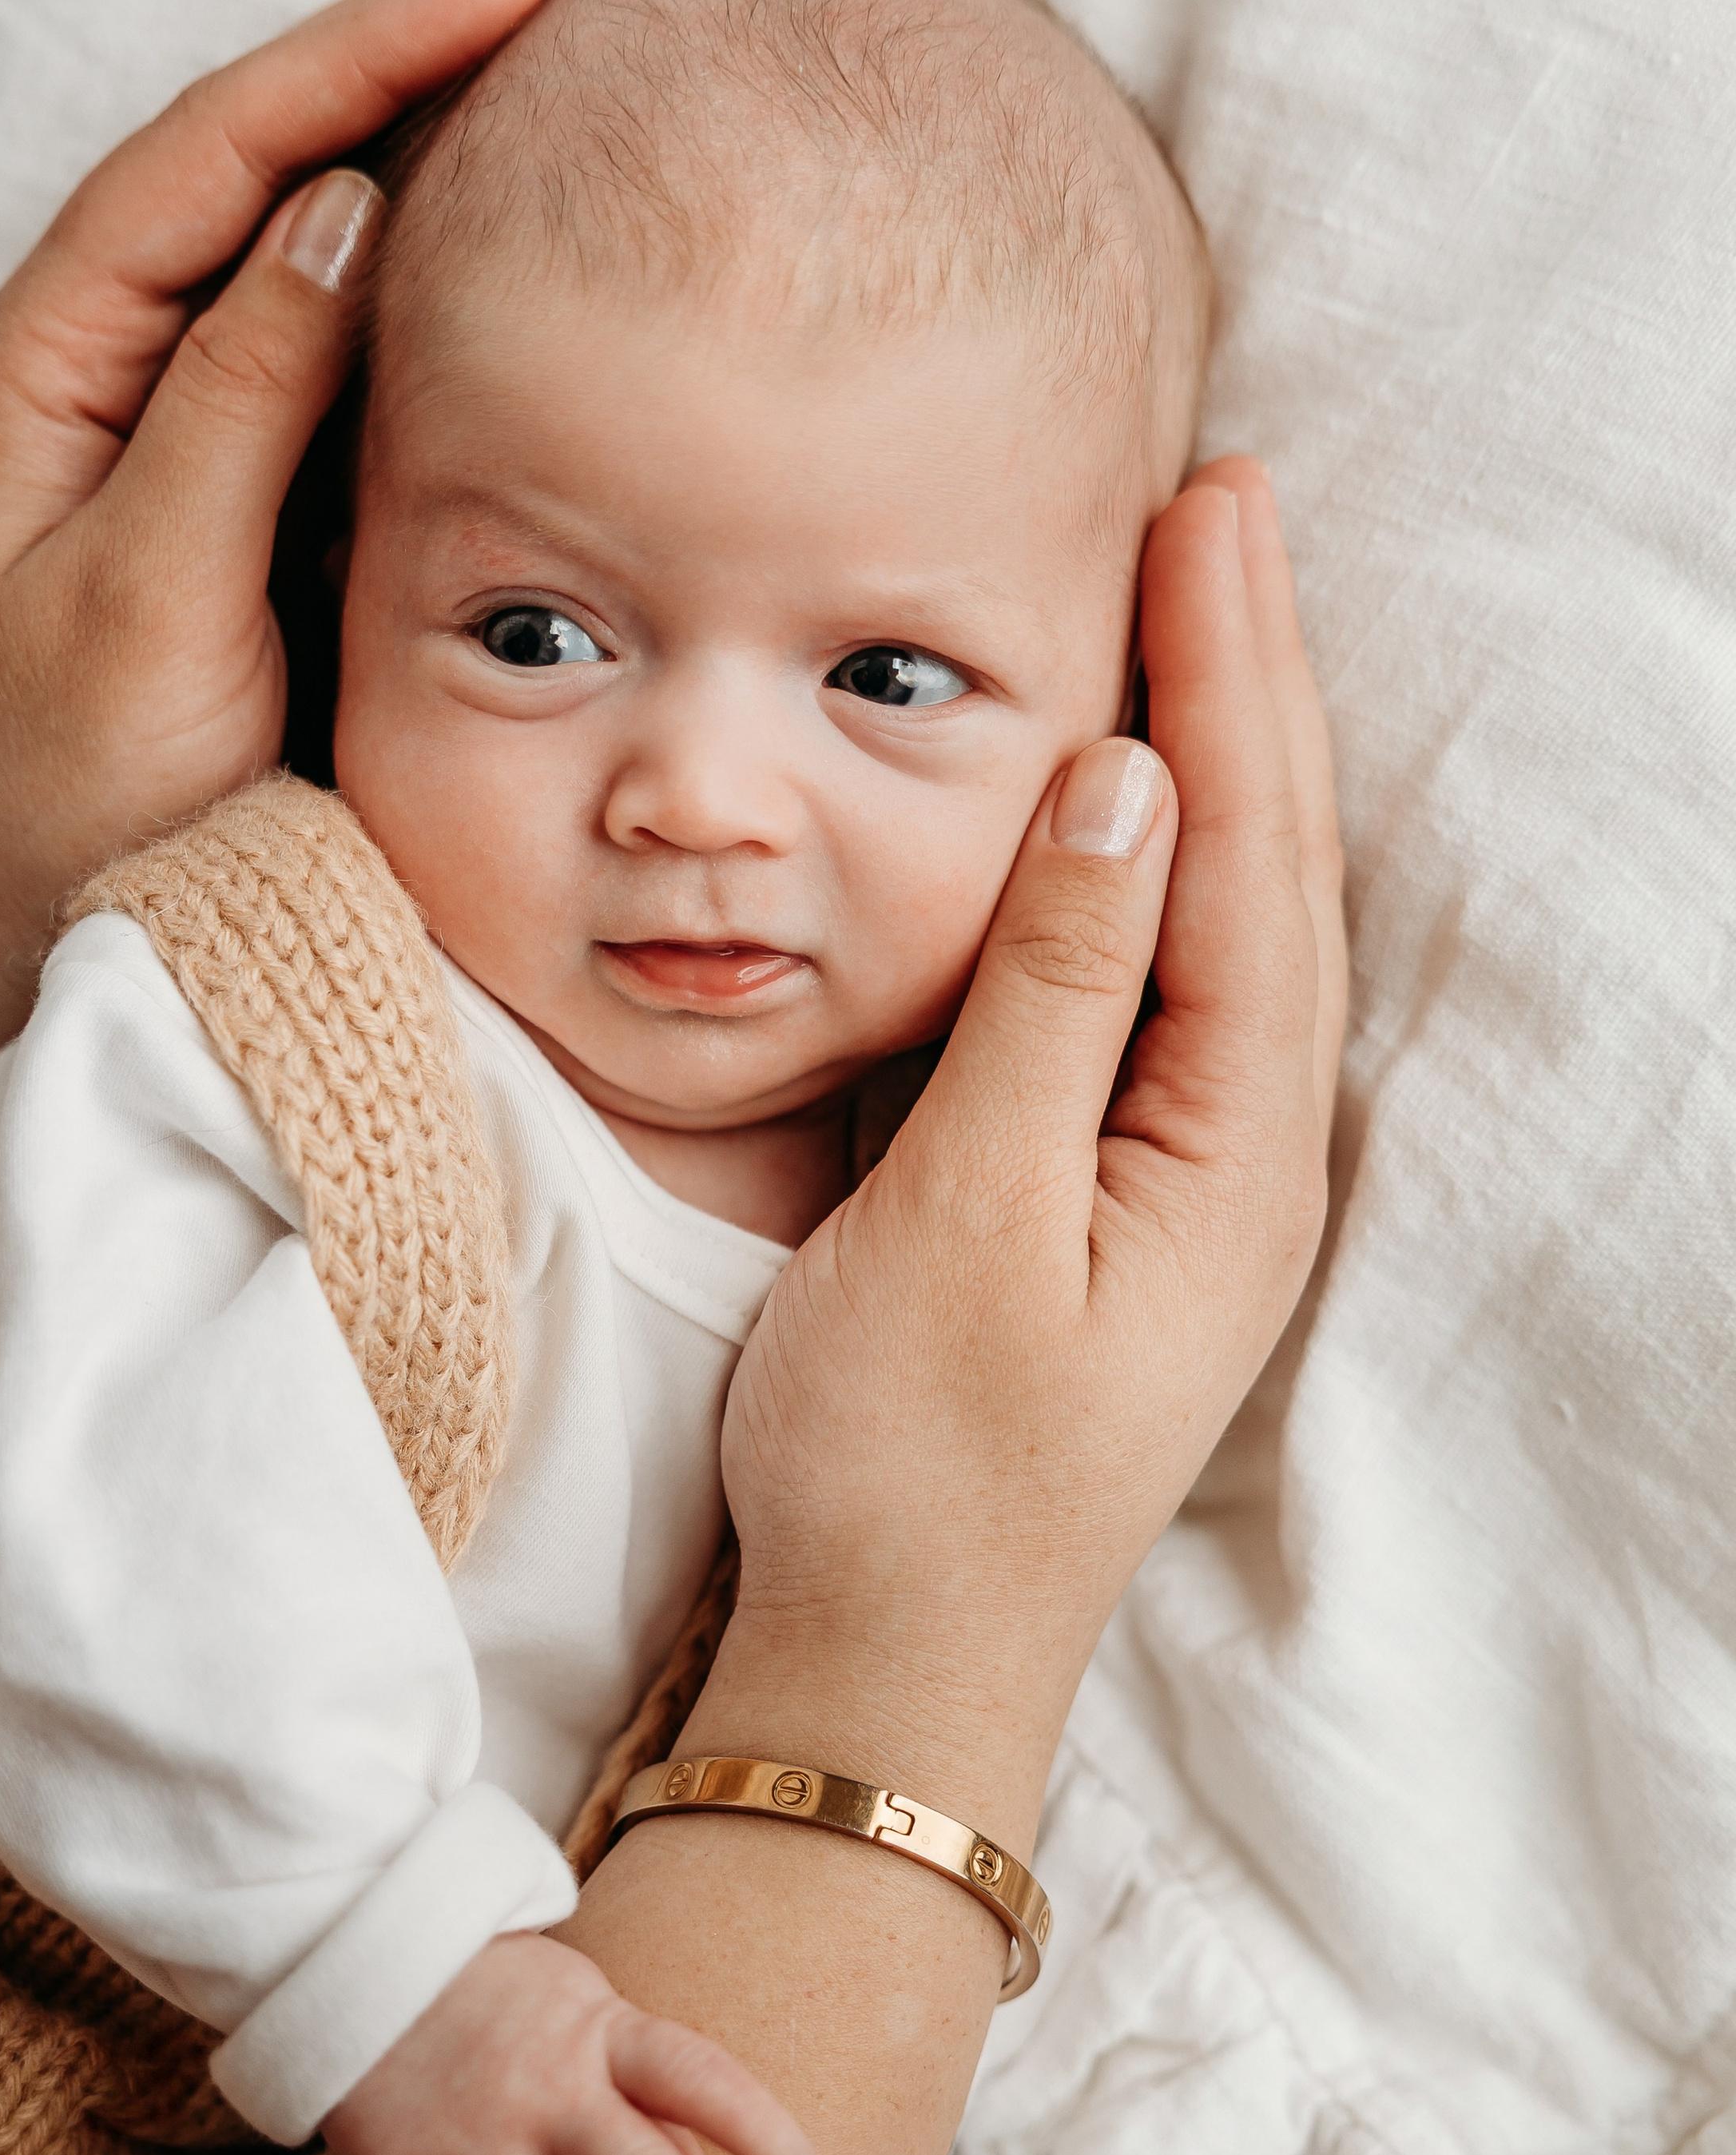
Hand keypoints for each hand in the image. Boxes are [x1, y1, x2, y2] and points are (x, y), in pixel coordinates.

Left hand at [0, 0, 590, 1269]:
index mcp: (51, 365)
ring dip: (434, 163)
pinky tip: (529, 269)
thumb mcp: (148, 602)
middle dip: (418, 56)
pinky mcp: (241, 518)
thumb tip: (342, 207)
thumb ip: (235, 404)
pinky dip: (436, 311)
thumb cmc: (49, 808)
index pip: (226, 146)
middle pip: (272, 163)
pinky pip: (346, 379)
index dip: (378, 39)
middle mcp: (108, 374)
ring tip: (571, 76)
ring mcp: (177, 442)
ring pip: (314, 262)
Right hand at [712, 457, 1344, 1834]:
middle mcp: (1247, 1154)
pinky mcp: (1119, 1190)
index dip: (1230, 678)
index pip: (1250, 865)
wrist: (887, 1663)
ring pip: (1224, 917)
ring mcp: (1189, 1175)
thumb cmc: (909, 1467)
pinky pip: (1162, 980)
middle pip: (1267, 870)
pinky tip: (1129, 792)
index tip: (1205, 508)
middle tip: (1217, 491)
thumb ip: (1050, 995)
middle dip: (1245, 675)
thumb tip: (1123, 789)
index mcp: (1235, 1156)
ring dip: (1215, 747)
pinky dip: (1154, 859)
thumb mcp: (966, 1214)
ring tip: (1198, 590)